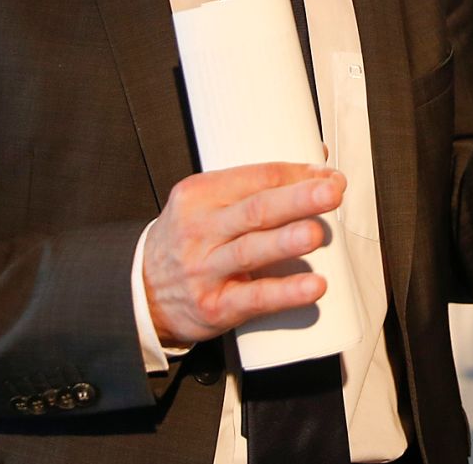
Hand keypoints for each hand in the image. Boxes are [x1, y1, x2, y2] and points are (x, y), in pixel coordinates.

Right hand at [143, 162, 345, 346]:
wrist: (141, 291)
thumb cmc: (188, 241)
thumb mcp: (208, 204)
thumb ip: (257, 187)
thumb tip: (317, 165)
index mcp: (201, 194)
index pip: (255, 178)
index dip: (296, 175)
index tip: (330, 176)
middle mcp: (201, 229)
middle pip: (255, 210)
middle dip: (296, 199)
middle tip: (331, 190)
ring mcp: (205, 269)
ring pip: (251, 251)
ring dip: (287, 241)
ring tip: (317, 233)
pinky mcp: (214, 306)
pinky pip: (254, 298)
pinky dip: (285, 292)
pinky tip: (313, 286)